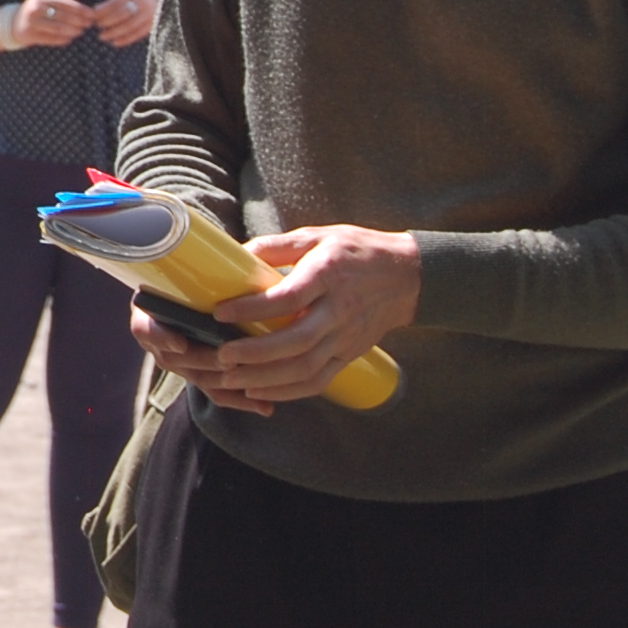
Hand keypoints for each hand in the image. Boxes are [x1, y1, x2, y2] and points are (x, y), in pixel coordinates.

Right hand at [9, 0, 95, 47]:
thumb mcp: (45, 2)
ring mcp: (32, 22)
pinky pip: (51, 39)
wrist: (13, 23)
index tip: (92, 15)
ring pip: (58, 28)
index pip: (65, 3)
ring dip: (73, 31)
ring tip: (81, 32)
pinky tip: (70, 39)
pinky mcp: (30, 35)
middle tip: (89, 25)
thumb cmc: (36, 12)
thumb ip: (62, 4)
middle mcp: (36, 8)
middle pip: (63, 16)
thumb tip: (86, 11)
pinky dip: (63, 39)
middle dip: (79, 21)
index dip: (81, 9)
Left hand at [88, 0, 157, 48]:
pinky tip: (115, 42)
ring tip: (103, 36)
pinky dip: (125, 39)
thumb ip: (111, 2)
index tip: (93, 16)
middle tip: (97, 27)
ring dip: (114, 33)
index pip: (115, 2)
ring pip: (130, 26)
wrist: (159, 1)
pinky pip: (137, 34)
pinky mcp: (153, 25)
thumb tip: (94, 12)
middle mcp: (143, 2)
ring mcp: (150, 14)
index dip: (103, 10)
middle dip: (108, 22)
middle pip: (123, 14)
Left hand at [128, 224, 419, 415]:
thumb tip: (236, 256)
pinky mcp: (349, 356)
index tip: (221, 313)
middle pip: (296, 342)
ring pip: (305, 368)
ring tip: (230, 377)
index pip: (289, 298)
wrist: (406, 277)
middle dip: (255, 353)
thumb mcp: (318, 236)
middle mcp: (339, 311)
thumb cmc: (356, 251)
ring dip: (265, 378)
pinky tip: (260, 389)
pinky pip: (318, 381)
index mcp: (328, 275)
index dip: (254, 308)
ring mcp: (346, 338)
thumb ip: (277, 246)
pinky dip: (288, 391)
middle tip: (221, 355)